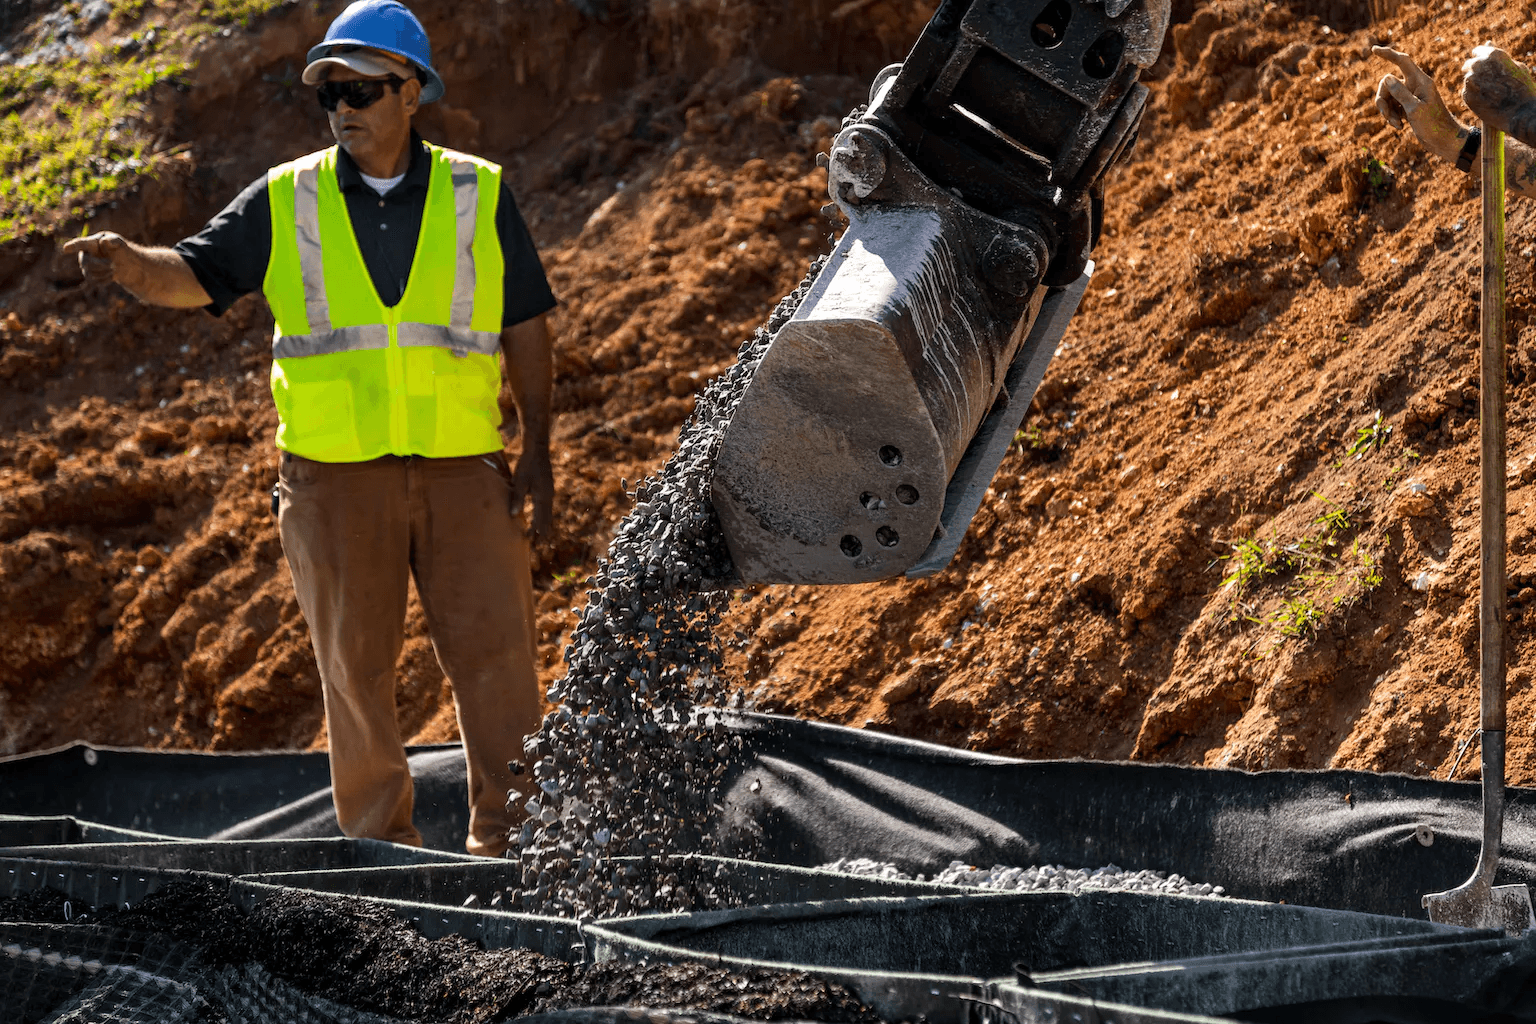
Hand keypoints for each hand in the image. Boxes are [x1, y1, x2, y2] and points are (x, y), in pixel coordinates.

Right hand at [62, 231, 126, 284]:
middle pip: (87, 263)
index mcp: (90, 243)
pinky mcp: (90, 277)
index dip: (72, 246)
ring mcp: (86, 267)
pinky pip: (95, 282)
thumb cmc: (120, 250)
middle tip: (113, 264)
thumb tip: (104, 241)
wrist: (125, 264)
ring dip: (106, 272)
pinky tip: (112, 274)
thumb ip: (114, 240)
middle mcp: (85, 255)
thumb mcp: (120, 243)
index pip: (80, 244)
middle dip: (102, 265)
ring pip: (90, 274)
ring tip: (114, 268)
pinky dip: (107, 279)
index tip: (66, 248)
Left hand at [510, 448, 553, 539]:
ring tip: (539, 534)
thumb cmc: (527, 465)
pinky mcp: (548, 488)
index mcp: (542, 497)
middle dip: (541, 531)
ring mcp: (549, 492)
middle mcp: (548, 496)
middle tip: (537, 544)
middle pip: (546, 519)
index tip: (533, 542)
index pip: (540, 519)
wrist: (538, 450)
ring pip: (547, 513)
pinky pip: (547, 506)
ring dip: (543, 524)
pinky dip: (543, 515)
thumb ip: (517, 498)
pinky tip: (539, 517)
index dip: (536, 531)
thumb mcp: (519, 482)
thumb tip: (513, 515)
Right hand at [1373, 45, 1467, 163]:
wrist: (1442, 139)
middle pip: (1387, 83)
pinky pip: (1390, 105)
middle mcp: (1415, 85)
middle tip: (1387, 115)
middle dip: (1382, 99)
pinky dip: (1391, 116)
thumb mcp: (1415, 109)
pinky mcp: (1407, 105)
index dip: (1388, 54)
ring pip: (1387, 96)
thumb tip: (1387, 77)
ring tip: (1396, 124)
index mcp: (1420, 81)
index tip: (1374, 50)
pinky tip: (1399, 126)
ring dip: (1386, 111)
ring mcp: (1410, 95)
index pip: (1402, 61)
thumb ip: (1400, 92)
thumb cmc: (1433, 124)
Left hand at [1463, 44, 1535, 143]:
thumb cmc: (1522, 89)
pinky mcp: (1466, 95)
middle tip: (1483, 80)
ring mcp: (1471, 80)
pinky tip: (1486, 101)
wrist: (1520, 112)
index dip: (1480, 57)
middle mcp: (1479, 65)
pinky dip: (1473, 96)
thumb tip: (1488, 45)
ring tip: (1490, 93)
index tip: (1482, 63)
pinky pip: (1466, 93)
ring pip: (1468, 80)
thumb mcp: (1516, 68)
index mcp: (1493, 54)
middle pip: (1469, 65)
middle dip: (1473, 70)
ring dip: (1474, 84)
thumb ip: (1500, 58)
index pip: (1478, 51)